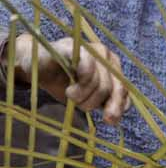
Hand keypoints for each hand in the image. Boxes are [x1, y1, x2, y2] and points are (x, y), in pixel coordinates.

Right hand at [14, 34, 128, 124]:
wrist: (38, 68)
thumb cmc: (64, 82)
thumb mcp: (87, 97)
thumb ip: (103, 103)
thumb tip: (114, 117)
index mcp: (113, 68)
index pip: (123, 90)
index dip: (117, 106)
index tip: (108, 119)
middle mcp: (107, 56)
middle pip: (109, 89)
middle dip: (92, 102)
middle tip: (77, 102)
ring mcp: (93, 49)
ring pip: (99, 83)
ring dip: (82, 96)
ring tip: (70, 93)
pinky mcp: (77, 48)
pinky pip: (87, 69)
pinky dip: (79, 85)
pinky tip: (70, 88)